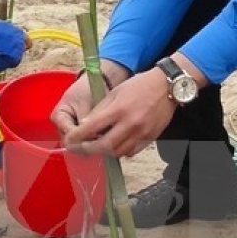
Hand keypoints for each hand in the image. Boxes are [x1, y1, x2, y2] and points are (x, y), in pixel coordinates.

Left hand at [59, 67, 176, 156]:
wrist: (167, 86)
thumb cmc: (140, 85)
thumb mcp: (116, 92)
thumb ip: (100, 110)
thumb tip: (85, 125)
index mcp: (119, 109)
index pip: (92, 128)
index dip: (78, 136)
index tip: (70, 140)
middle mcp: (130, 123)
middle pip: (104, 146)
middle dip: (89, 149)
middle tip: (81, 148)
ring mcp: (142, 132)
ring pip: (118, 152)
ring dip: (106, 151)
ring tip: (98, 145)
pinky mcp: (151, 138)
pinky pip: (133, 151)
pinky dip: (122, 151)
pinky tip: (116, 144)